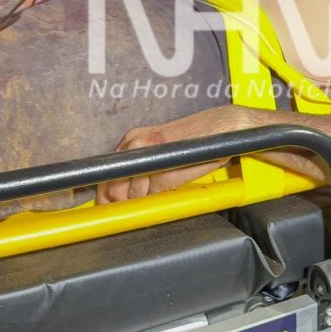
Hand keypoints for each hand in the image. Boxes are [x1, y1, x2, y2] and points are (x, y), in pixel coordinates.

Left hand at [96, 105, 253, 203]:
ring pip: (134, 192)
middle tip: (135, 204)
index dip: (107, 193)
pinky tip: (172, 186)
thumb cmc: (197, 138)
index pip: (106, 173)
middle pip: (114, 186)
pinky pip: (154, 192)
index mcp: (133, 138)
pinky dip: (161, 196)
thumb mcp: (162, 147)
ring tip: (164, 188)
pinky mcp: (166, 168)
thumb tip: (122, 190)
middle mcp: (136, 144)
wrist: (224, 127)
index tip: (110, 204)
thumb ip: (141, 164)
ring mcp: (150, 155)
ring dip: (145, 199)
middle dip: (122, 200)